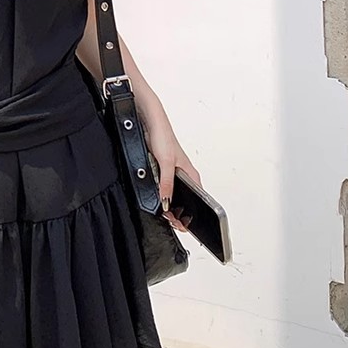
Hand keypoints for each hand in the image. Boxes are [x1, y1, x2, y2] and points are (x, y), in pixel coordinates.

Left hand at [144, 113, 201, 233]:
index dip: (192, 214)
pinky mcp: (162, 170)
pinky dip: (161, 194)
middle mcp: (184, 175)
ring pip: (173, 194)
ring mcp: (172, 173)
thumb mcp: (166, 163)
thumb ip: (166, 183)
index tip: (184, 225)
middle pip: (185, 200)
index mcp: (191, 174)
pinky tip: (157, 199)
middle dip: (179, 212)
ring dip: (169, 204)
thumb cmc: (163, 136)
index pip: (198, 200)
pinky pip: (163, 187)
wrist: (150, 122)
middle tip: (171, 221)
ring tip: (164, 213)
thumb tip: (166, 201)